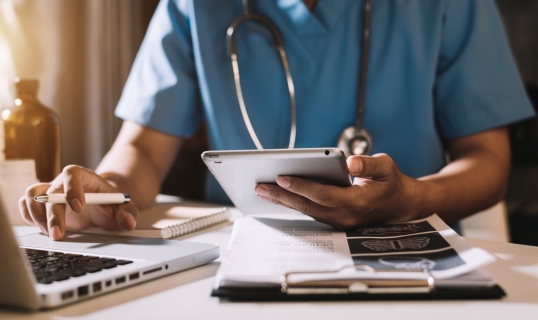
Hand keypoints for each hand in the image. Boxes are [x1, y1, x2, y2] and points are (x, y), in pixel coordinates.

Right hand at [19, 165, 138, 239]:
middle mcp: (63, 183)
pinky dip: (30, 217)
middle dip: (53, 213)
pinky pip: (26, 205)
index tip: (78, 207)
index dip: (72, 189)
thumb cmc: (111, 204)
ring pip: (32, 195)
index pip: (72, 174)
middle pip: (51, 190)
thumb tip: (128, 223)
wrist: (102, 205)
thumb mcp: (125, 207)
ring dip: (37, 215)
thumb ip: (129, 213)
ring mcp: (50, 192)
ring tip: (51, 233)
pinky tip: (44, 229)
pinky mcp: (42, 205)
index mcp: (84, 177)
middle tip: (59, 233)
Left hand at [254, 154, 420, 229]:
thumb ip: (369, 165)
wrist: (400, 205)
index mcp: (358, 203)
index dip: (302, 186)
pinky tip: (279, 194)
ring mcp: (339, 221)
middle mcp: (346, 216)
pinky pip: (310, 211)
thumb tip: (350, 163)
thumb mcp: (386, 167)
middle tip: (260, 186)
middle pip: (308, 206)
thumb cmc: (391, 182)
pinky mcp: (334, 220)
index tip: (282, 177)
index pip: (323, 194)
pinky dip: (294, 202)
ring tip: (263, 189)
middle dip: (282, 196)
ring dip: (284, 200)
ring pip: (306, 210)